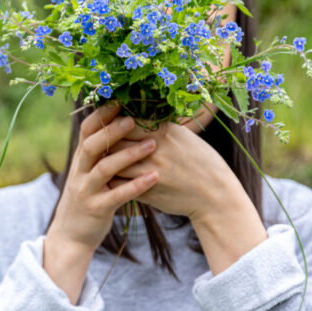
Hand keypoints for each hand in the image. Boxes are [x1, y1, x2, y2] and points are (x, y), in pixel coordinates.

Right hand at [46, 102, 159, 253]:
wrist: (72, 235)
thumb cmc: (90, 197)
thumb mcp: (90, 172)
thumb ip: (103, 152)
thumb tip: (124, 123)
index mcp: (80, 159)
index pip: (87, 130)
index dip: (102, 114)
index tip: (120, 99)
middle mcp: (80, 171)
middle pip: (92, 144)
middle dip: (113, 130)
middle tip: (135, 118)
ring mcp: (86, 191)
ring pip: (104, 168)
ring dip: (129, 154)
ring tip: (152, 144)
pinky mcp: (96, 209)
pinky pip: (117, 195)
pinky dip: (136, 186)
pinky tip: (154, 177)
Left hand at [107, 120, 246, 222]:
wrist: (215, 195)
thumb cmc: (201, 161)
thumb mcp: (184, 136)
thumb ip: (160, 127)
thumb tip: (136, 116)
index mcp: (164, 132)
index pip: (126, 121)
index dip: (113, 122)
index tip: (107, 123)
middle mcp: (156, 150)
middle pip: (116, 141)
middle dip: (105, 141)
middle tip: (97, 142)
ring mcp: (150, 172)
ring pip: (114, 163)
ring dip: (105, 162)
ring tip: (100, 159)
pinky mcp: (147, 192)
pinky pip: (119, 184)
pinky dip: (112, 180)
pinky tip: (110, 177)